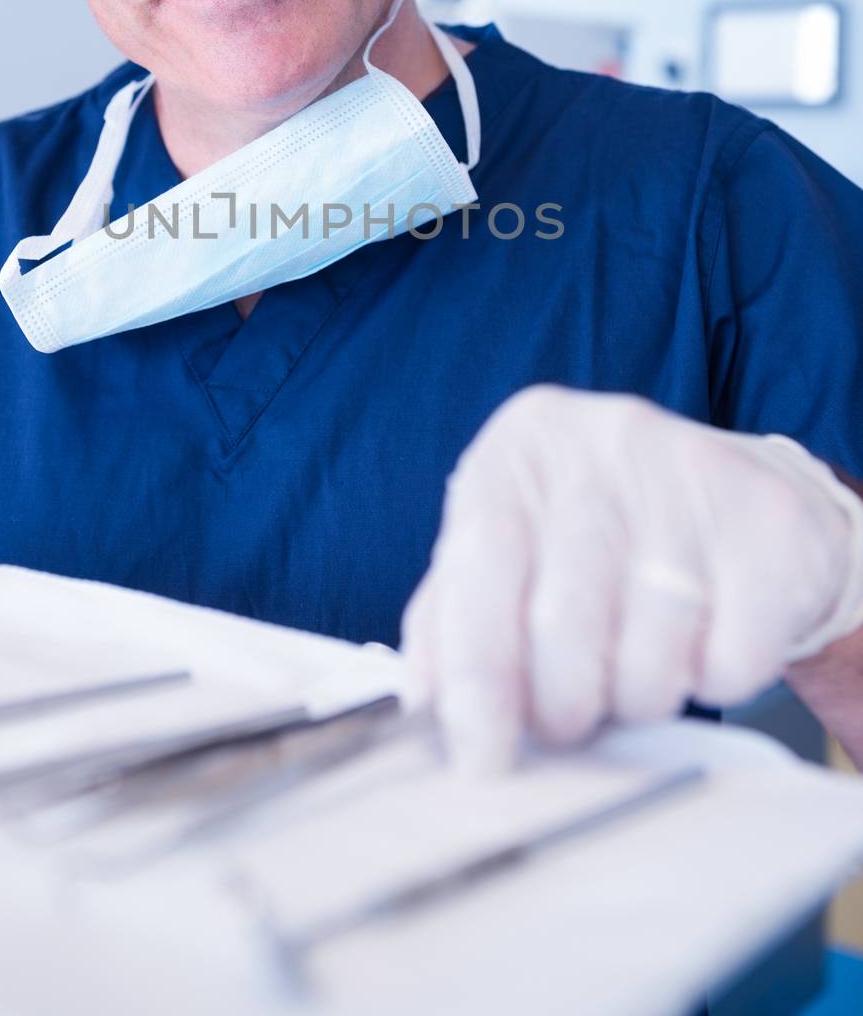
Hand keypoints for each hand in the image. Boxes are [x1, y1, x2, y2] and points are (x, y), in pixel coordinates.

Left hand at [402, 386, 862, 772]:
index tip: (483, 757)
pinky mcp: (769, 523)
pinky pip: (729, 660)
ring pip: (648, 655)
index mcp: (520, 445)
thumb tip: (426, 702)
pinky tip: (704, 640)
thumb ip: (452, 620)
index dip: (477, 682)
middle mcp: (603, 438)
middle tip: (572, 715)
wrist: (737, 500)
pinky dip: (712, 680)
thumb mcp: (512, 551)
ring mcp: (691, 473)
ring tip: (638, 666)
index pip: (479, 572)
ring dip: (639, 696)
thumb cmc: (600, 540)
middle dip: (562, 704)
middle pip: (563, 626)